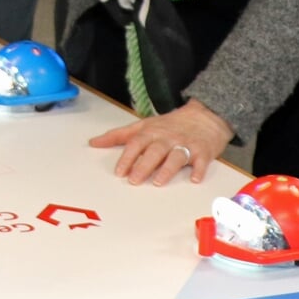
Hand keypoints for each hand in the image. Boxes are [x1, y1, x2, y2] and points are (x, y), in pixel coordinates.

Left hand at [89, 99, 233, 186]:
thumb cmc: (170, 124)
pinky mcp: (203, 152)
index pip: (136, 144)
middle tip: (134, 180)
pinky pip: (201, 161)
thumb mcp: (143, 125)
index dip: (127, 157)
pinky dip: (199, 170)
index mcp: (151, 132)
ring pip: (176, 156)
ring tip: (158, 182)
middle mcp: (167, 138)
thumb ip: (118, 135)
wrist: (204, 116)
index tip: (119, 171)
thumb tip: (93, 143)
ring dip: (167, 169)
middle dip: (143, 165)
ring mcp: (186, 144)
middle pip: (154, 151)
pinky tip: (194, 179)